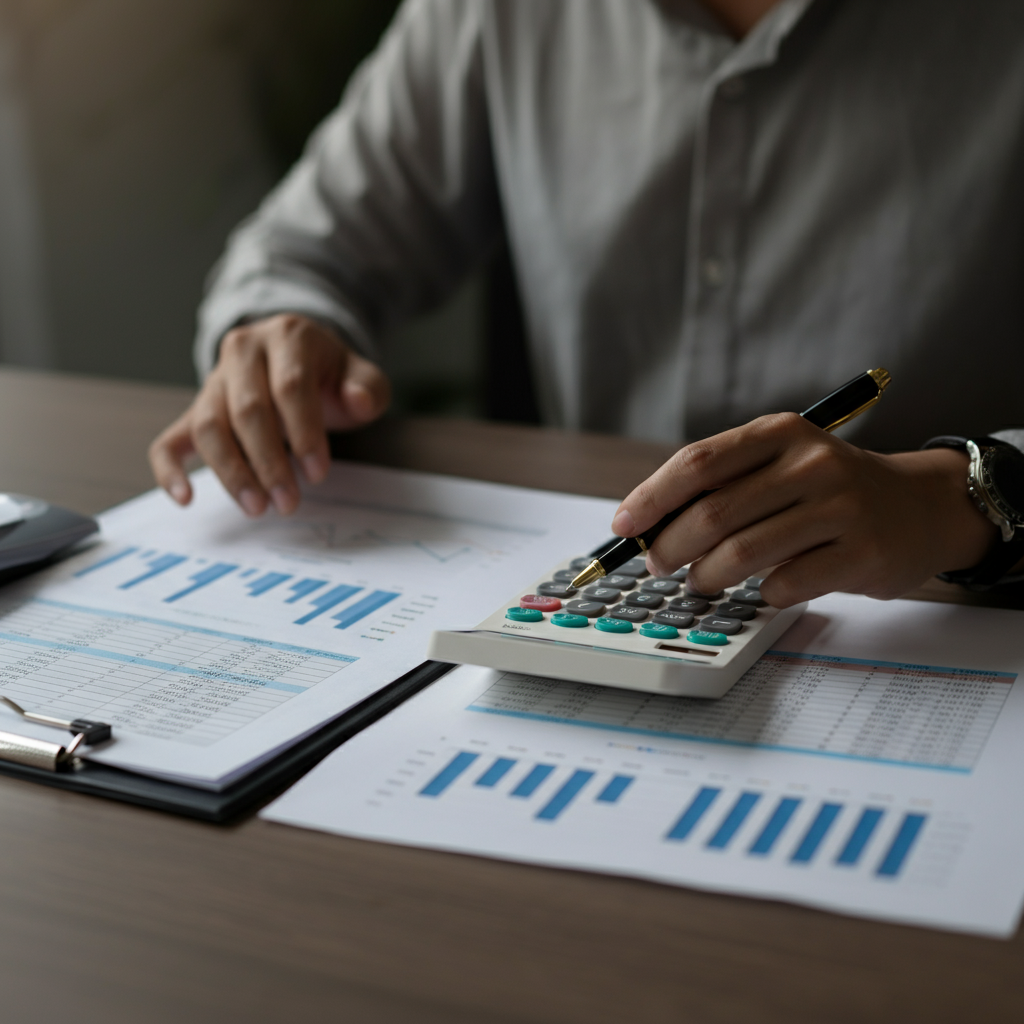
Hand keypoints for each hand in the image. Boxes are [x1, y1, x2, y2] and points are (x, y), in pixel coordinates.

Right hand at [149, 314, 389, 515]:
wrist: (298, 361)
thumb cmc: (331, 376)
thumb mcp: (361, 376)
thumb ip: (368, 388)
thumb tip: (358, 401)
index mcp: (288, 336)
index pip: (290, 386)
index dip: (304, 432)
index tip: (318, 474)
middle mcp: (243, 350)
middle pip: (247, 409)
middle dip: (268, 462)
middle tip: (288, 502)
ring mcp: (215, 380)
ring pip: (209, 425)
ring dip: (231, 472)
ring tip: (257, 507)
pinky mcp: (194, 410)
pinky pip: (169, 438)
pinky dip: (169, 469)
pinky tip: (185, 497)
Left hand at [610, 413, 997, 606]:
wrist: (919, 507)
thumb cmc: (828, 489)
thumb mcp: (779, 464)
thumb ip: (721, 484)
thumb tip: (646, 526)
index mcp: (780, 433)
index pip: (698, 462)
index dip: (651, 498)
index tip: (624, 527)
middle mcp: (811, 463)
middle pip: (713, 512)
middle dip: (670, 546)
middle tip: (657, 565)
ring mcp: (841, 507)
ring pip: (743, 553)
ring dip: (707, 576)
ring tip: (701, 581)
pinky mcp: (862, 553)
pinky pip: (785, 584)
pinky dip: (761, 593)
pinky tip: (762, 588)